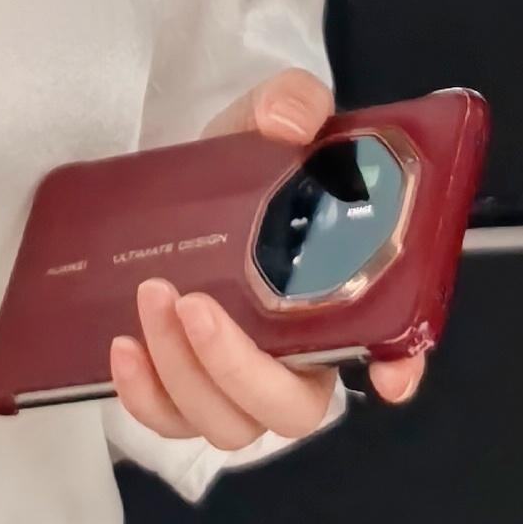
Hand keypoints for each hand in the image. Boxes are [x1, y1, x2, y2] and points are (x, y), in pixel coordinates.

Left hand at [105, 67, 426, 450]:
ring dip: (184, 373)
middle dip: (239, 369)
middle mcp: (297, 358)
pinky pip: (168, 421)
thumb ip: (291, 102)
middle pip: (291, 409)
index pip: (392, 349)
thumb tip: (289, 122)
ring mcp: (238, 383)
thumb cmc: (241, 165)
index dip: (400, 369)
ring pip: (226, 422)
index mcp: (340, 299)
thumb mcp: (265, 117)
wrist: (176, 183)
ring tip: (152, 297)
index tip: (390, 376)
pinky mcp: (181, 390)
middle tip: (195, 304)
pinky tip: (122, 347)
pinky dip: (144, 397)